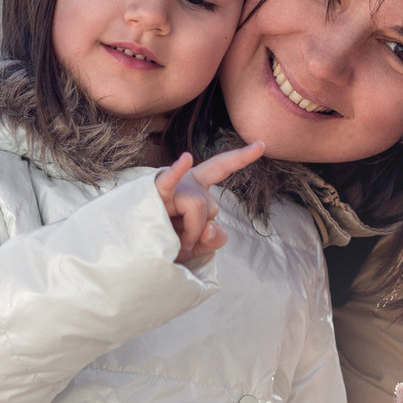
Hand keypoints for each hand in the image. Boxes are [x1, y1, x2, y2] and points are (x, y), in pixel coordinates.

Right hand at [155, 143, 264, 263]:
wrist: (140, 257)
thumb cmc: (167, 246)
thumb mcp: (199, 246)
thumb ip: (215, 238)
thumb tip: (208, 227)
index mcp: (196, 186)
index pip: (220, 168)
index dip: (240, 157)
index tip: (262, 145)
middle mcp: (185, 182)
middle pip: (211, 208)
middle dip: (198, 231)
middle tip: (177, 241)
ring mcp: (171, 187)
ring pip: (197, 208)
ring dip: (188, 234)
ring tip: (170, 241)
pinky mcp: (154, 195)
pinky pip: (169, 183)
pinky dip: (177, 171)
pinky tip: (185, 158)